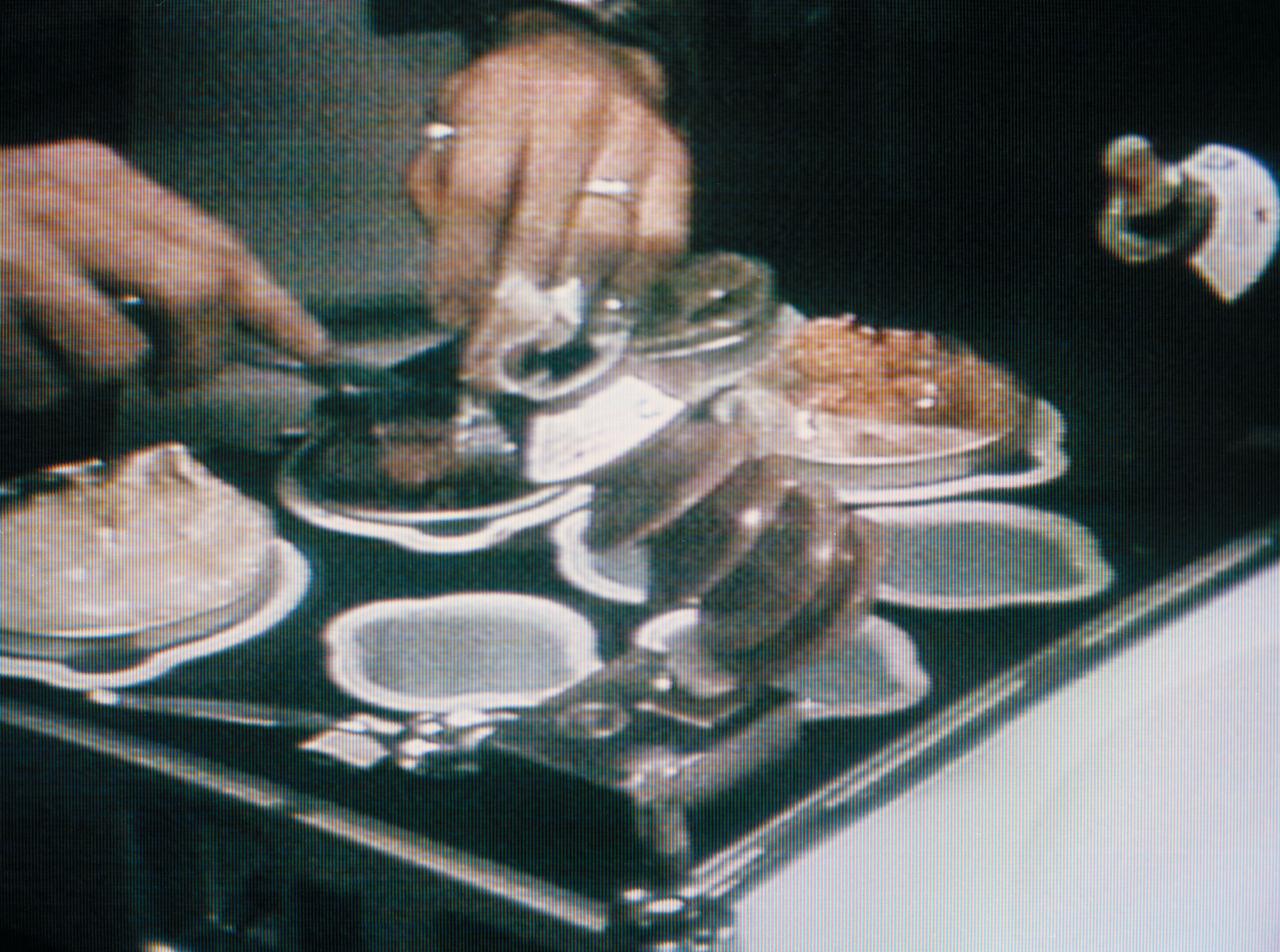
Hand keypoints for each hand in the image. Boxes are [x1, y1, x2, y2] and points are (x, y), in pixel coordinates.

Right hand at [0, 140, 327, 411]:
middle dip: (201, 354)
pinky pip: (45, 384)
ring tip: (49, 351)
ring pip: (120, 349)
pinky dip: (32, 390)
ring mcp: (21, 250)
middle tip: (175, 377)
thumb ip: (133, 251)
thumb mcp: (54, 216)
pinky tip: (5, 355)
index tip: (314, 346)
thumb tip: (219, 326)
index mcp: (95, 178)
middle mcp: (66, 204)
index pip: (215, 243)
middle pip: (197, 289)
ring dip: (93, 375)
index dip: (274, 305)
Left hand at [406, 14, 692, 333]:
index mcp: (500, 94)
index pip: (478, 196)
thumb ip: (441, 194)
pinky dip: (629, 287)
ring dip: (572, 304)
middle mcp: (570, 106)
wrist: (592, 60)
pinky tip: (604, 307)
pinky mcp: (675, 160)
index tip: (455, 314)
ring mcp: (631, 131)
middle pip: (540, 230)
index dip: (463, 266)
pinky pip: (657, 245)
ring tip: (550, 336)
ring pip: (600, 244)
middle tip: (502, 343)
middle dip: (517, 299)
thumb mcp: (455, 127)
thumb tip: (458, 283)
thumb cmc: (511, 112)